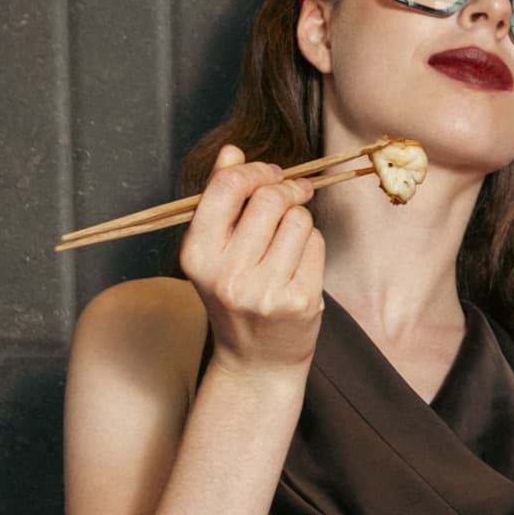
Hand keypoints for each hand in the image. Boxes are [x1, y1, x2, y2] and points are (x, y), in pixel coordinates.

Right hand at [179, 144, 324, 376]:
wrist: (256, 362)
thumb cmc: (237, 297)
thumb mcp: (215, 251)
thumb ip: (221, 199)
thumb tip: (233, 152)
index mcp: (198, 256)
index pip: (227, 187)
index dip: (255, 170)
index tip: (270, 173)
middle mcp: (227, 276)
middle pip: (269, 198)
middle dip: (286, 190)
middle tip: (293, 195)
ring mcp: (265, 292)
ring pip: (298, 219)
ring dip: (300, 221)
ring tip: (288, 243)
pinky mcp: (299, 302)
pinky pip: (316, 244)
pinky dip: (312, 246)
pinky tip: (299, 265)